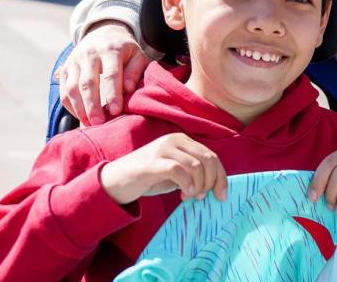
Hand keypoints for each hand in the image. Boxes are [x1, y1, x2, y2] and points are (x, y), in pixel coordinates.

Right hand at [60, 20, 150, 125]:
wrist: (102, 34)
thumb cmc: (124, 51)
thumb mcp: (137, 55)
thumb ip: (135, 71)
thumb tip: (128, 90)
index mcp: (110, 50)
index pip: (111, 74)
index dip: (113, 94)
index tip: (115, 111)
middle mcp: (89, 54)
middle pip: (87, 83)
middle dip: (92, 105)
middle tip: (99, 123)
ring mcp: (74, 61)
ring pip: (72, 88)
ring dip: (79, 109)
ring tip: (89, 124)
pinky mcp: (65, 70)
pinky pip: (64, 91)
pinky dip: (71, 107)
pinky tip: (81, 117)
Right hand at [100, 133, 227, 204]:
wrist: (114, 181)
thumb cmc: (148, 178)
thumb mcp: (175, 173)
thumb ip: (193, 173)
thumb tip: (216, 185)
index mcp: (182, 141)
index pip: (211, 156)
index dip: (221, 177)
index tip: (222, 195)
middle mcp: (174, 140)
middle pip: (207, 160)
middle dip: (211, 182)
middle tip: (202, 197)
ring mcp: (162, 149)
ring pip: (195, 165)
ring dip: (198, 185)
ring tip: (189, 196)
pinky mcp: (151, 162)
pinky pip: (178, 170)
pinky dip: (186, 184)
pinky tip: (184, 194)